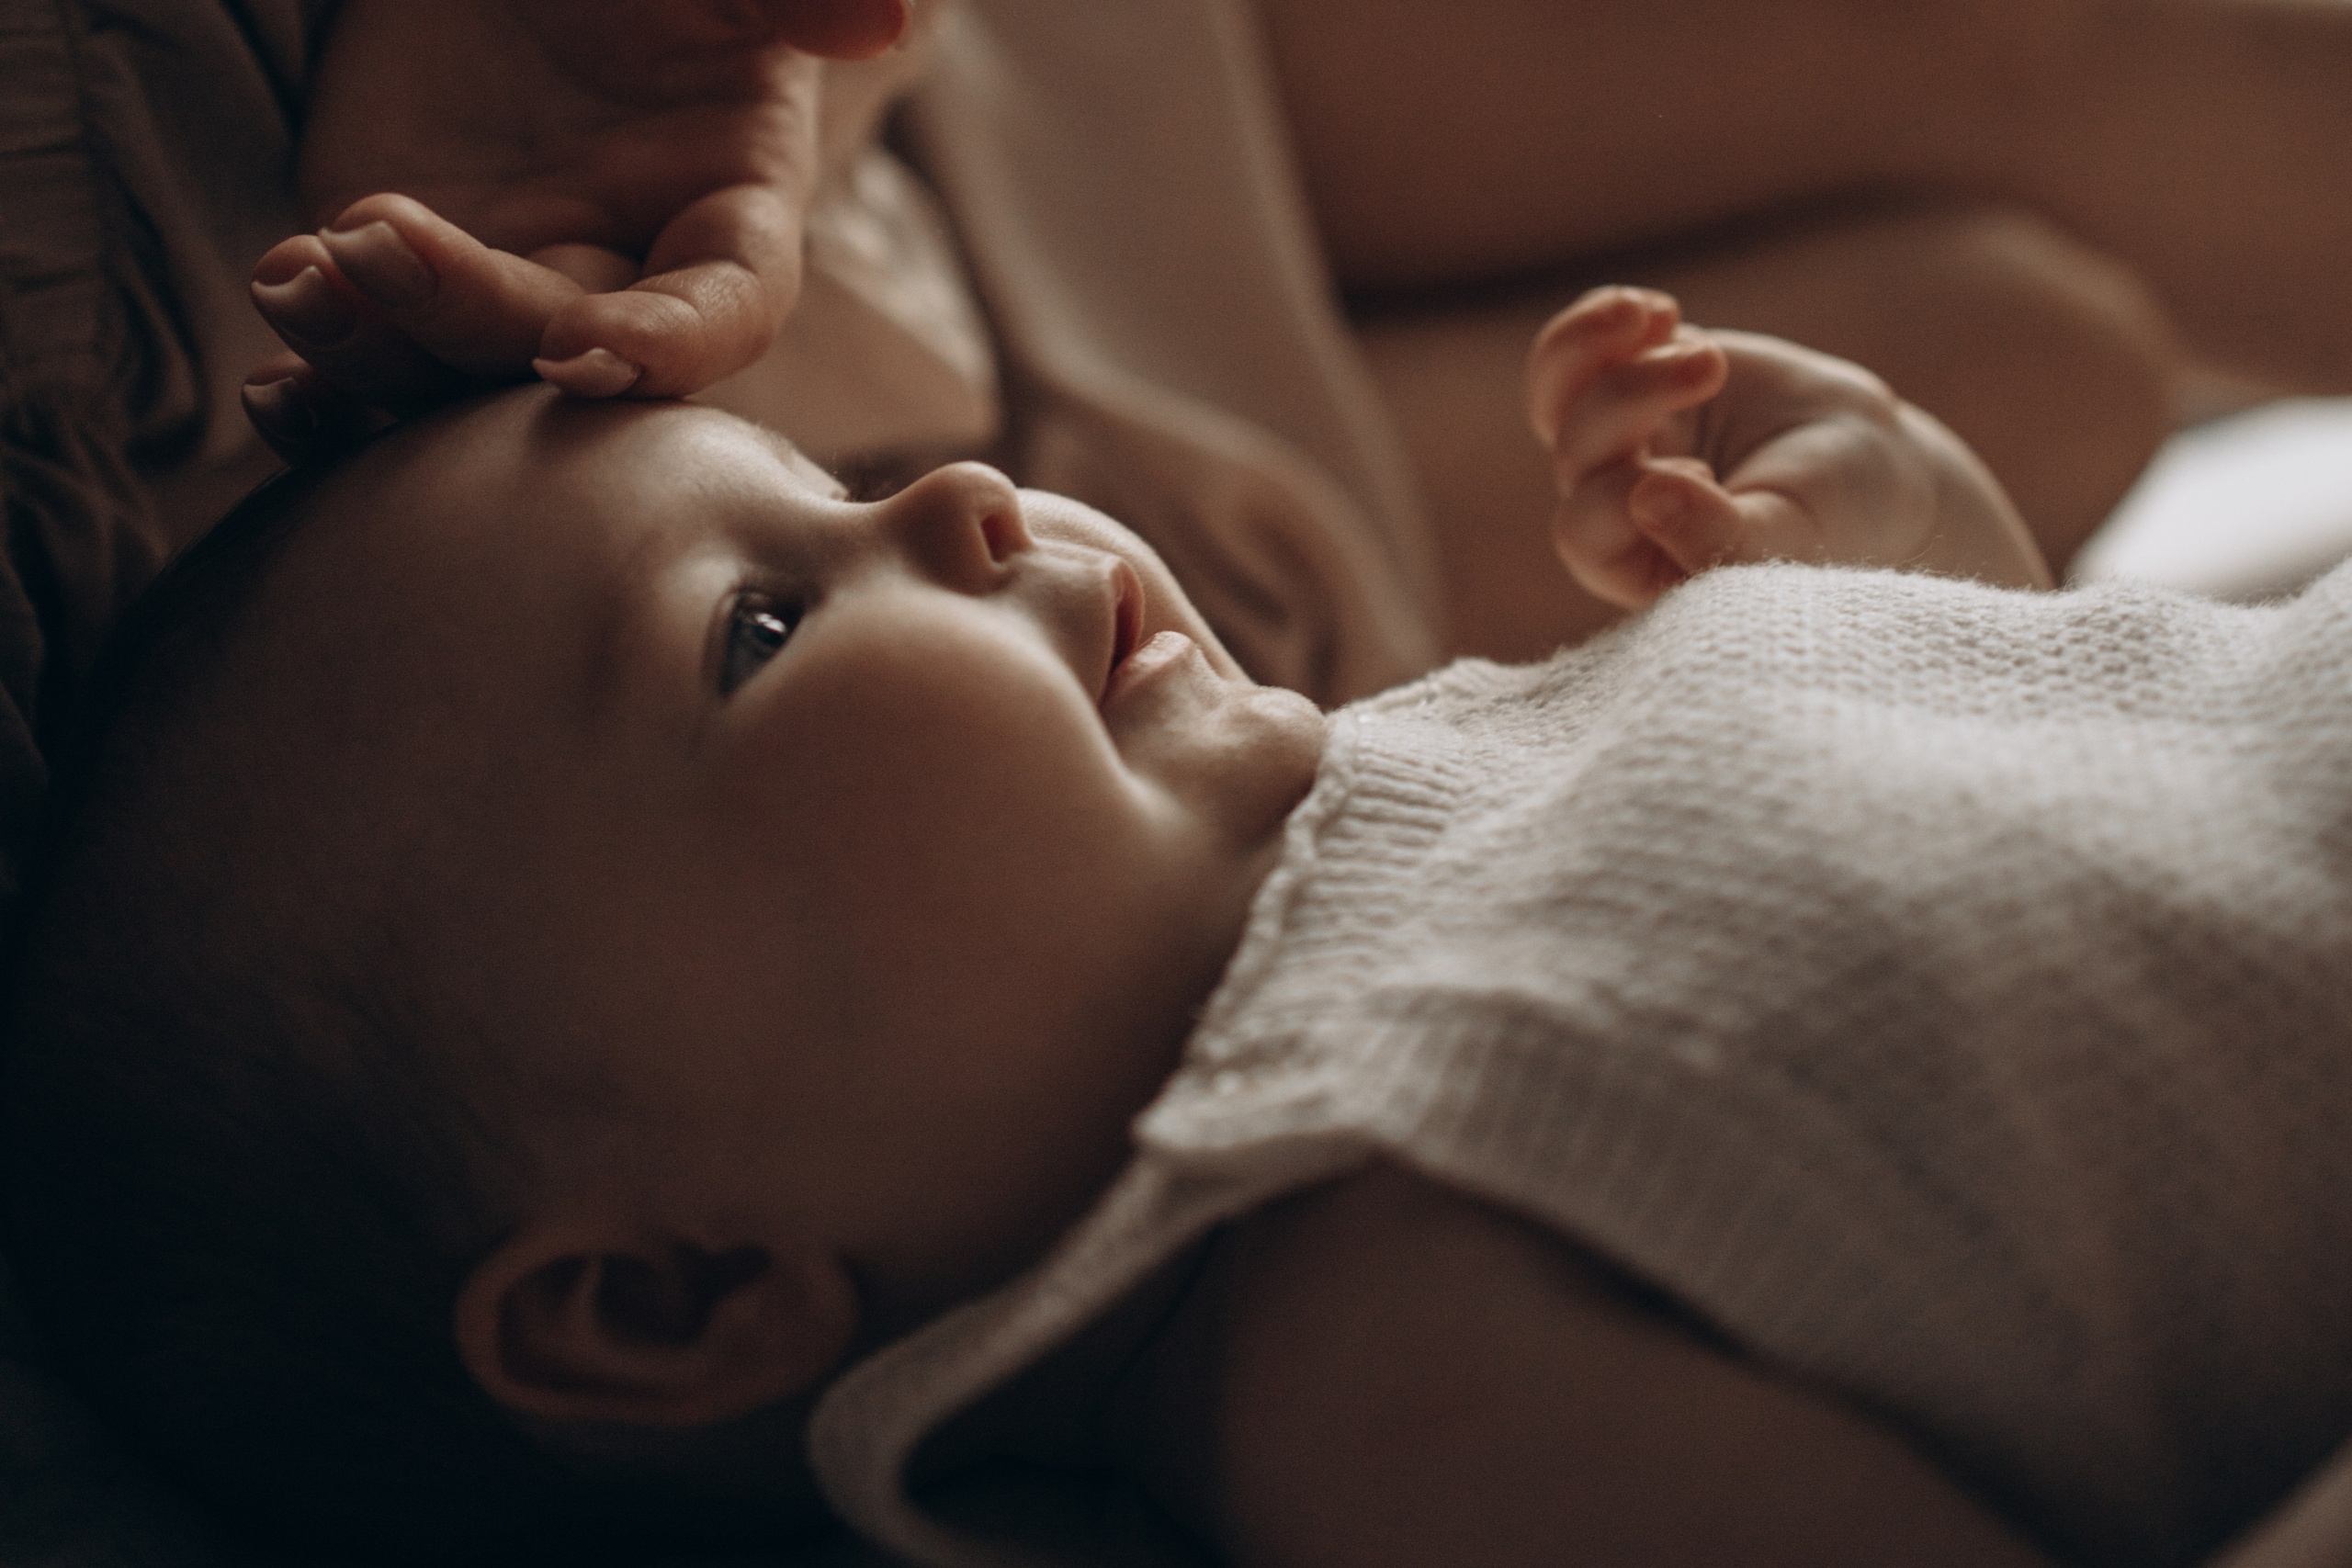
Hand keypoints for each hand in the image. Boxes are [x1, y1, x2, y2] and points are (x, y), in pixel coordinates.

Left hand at [243, 0, 907, 455]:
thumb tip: (891, 12)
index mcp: (727, 223)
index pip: (721, 314)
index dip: (663, 346)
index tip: (585, 352)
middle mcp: (623, 281)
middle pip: (564, 352)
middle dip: (473, 318)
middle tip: (380, 243)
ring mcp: (513, 288)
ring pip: (458, 372)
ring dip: (376, 350)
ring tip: (301, 277)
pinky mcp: (413, 285)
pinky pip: (376, 355)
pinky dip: (323, 370)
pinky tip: (275, 357)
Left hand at [1526, 288, 2050, 608]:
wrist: (1867, 458)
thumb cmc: (1832, 516)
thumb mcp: (1791, 538)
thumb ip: (1721, 541)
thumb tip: (1646, 501)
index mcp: (1639, 563)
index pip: (1587, 532)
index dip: (1623, 496)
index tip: (1702, 473)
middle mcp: (1613, 508)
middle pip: (1577, 452)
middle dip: (1634, 396)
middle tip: (1712, 365)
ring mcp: (1617, 442)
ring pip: (1556, 396)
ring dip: (1588, 347)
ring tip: (1659, 315)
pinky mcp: (1633, 380)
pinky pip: (1576, 349)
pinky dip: (1602, 320)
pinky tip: (1662, 310)